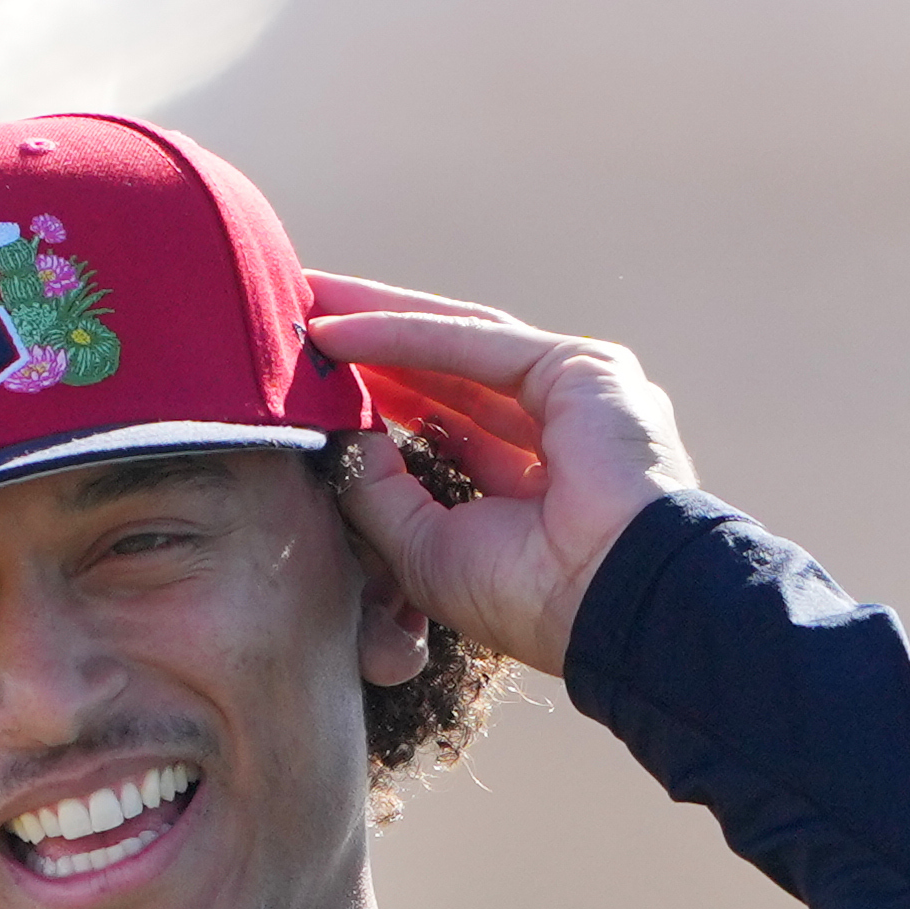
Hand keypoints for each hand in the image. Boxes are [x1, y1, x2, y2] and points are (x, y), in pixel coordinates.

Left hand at [300, 281, 697, 679]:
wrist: (609, 603)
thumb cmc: (527, 598)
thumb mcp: (424, 548)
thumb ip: (380, 490)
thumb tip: (341, 434)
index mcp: (532, 479)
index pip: (446, 420)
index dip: (380, 397)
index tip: (316, 381)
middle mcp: (557, 425)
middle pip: (448, 368)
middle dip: (371, 346)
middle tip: (300, 320)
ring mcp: (574, 389)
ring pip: (457, 340)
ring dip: (377, 321)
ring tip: (306, 305)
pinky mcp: (578, 364)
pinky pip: (469, 340)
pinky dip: (400, 333)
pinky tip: (338, 331)